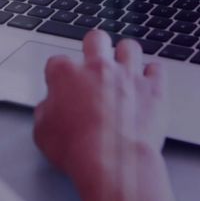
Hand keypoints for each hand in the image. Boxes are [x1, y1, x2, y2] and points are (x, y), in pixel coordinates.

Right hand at [34, 31, 181, 200]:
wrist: (113, 162)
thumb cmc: (77, 149)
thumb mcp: (42, 134)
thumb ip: (45, 112)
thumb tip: (49, 108)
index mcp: (66, 74)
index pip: (58, 62)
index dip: (59, 75)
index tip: (62, 86)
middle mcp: (98, 67)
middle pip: (96, 39)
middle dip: (95, 47)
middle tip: (96, 65)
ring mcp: (128, 75)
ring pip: (129, 47)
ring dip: (126, 56)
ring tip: (124, 70)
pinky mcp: (153, 88)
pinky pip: (157, 68)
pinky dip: (153, 75)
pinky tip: (148, 84)